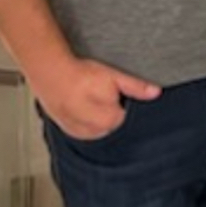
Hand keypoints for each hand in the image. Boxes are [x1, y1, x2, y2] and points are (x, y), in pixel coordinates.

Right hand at [30, 54, 161, 139]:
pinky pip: (85, 127)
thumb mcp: (114, 76)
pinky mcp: (68, 130)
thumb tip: (156, 93)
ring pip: (99, 125)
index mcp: (110, 121)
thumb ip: (136, 87)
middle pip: (114, 121)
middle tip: (100, 91)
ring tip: (88, 96)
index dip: (124, 101)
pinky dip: (86, 118)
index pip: (128, 116)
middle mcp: (95, 132)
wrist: (49, 74)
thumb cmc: (81, 75)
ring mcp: (80, 132)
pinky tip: (81, 104)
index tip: (116, 91)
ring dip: (98, 114)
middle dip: (111, 108)